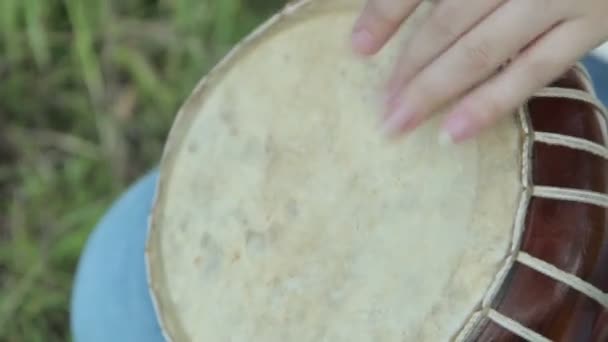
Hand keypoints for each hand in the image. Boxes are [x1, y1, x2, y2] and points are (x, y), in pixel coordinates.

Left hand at [351, 0, 607, 143]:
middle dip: (409, 66)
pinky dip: (492, 103)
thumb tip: (378, 27)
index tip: (357, 48)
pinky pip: (536, 71)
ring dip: (436, 90)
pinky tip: (454, 132)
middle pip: (450, 19)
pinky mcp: (593, 26)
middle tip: (379, 107)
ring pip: (484, 49)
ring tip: (399, 124)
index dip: (386, 13)